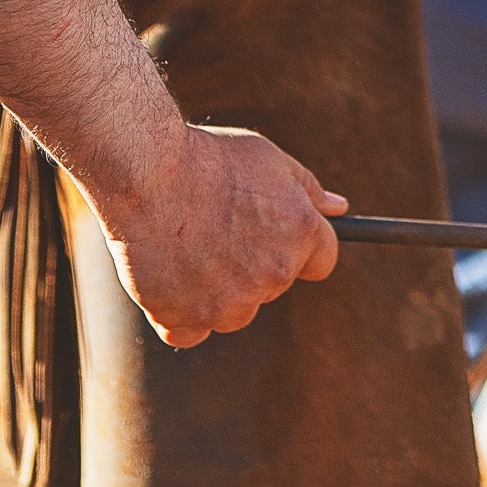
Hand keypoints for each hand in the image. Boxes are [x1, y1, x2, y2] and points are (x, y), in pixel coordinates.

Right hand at [90, 124, 346, 347]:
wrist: (145, 169)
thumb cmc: (208, 156)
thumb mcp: (268, 157)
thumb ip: (308, 189)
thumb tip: (340, 209)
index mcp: (301, 234)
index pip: (322, 260)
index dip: (299, 245)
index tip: (275, 233)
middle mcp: (272, 276)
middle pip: (272, 284)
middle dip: (252, 261)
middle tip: (216, 223)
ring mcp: (229, 305)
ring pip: (232, 310)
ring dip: (216, 288)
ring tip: (186, 241)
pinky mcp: (186, 321)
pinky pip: (189, 330)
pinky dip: (179, 311)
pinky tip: (167, 273)